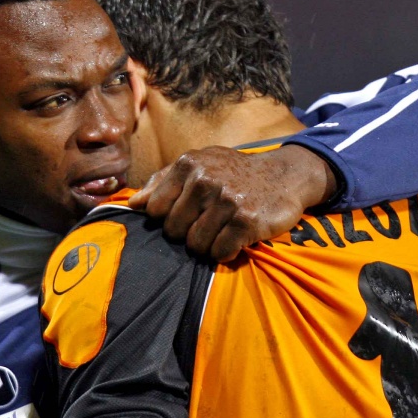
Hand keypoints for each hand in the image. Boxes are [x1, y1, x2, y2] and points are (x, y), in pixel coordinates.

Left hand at [128, 144, 337, 261]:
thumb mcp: (199, 165)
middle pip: (174, 230)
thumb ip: (163, 181)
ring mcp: (227, 201)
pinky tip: (236, 238)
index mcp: (189, 165)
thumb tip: (133, 204)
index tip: (186, 214)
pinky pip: (220, 252)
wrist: (283, 176)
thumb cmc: (234, 173)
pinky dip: (226, 252)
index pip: (156, 210)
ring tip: (222, 230)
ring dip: (208, 244)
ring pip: (196, 245)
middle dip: (188, 233)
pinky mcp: (246, 222)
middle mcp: (205, 180)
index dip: (169, 218)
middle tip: (208, 223)